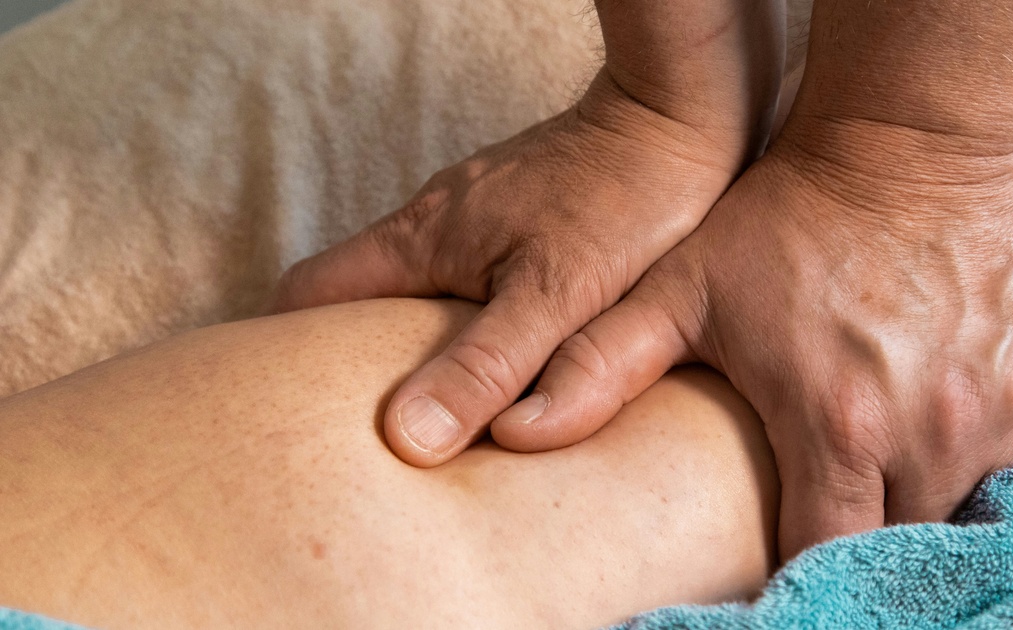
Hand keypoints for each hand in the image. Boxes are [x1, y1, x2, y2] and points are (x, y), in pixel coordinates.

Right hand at [271, 44, 779, 463]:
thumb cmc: (624, 198)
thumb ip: (484, 365)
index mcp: (420, 241)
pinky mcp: (516, 220)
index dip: (281, 349)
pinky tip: (494, 364)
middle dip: (343, 360)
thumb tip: (406, 437)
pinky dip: (456, 324)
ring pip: (409, 290)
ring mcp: (473, 218)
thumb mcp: (555, 294)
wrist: (680, 117)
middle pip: (350, 297)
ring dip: (407, 345)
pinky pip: (460, 278)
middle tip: (358, 431)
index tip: (288, 408)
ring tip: (427, 412)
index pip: (307, 293)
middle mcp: (433, 224)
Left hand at [488, 120, 1012, 558]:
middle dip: (861, 520)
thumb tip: (513, 433)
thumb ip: (599, 367)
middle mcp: (931, 432)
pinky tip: (940, 390)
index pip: (818, 556)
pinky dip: (979, 435)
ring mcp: (1002, 405)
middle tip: (831, 477)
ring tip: (884, 429)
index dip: (796, 564)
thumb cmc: (786, 219)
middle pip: (896, 533)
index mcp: (836, 426)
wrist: (909, 138)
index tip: (781, 549)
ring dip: (922, 478)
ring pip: (961, 491)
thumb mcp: (681, 291)